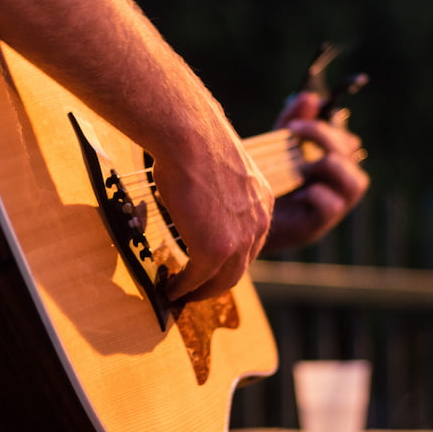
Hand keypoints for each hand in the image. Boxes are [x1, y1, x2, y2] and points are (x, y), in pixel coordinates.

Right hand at [156, 122, 274, 302]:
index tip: (210, 266)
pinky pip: (198, 279)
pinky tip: (170, 290)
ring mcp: (240, 240)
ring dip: (200, 292)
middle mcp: (259, 224)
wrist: (189, 135)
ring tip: (181, 296)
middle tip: (194, 290)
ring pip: (223, 280)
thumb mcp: (218, 168)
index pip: (249, 241)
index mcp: (262, 202)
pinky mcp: (216, 250)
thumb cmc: (194, 140)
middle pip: (240, 267)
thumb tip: (195, 191)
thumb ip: (216, 190)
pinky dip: (183, 288)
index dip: (228, 258)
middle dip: (216, 283)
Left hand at [262, 92, 369, 252]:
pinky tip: (294, 194)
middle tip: (293, 131)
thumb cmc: (262, 181)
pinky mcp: (319, 224)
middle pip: (352, 154)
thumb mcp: (276, 146)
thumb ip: (293, 121)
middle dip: (324, 137)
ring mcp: (334, 205)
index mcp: (332, 163)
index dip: (326, 128)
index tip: (294, 125)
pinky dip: (314, 194)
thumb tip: (310, 97)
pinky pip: (332, 205)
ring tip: (300, 166)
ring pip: (356, 182)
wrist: (239, 219)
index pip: (347, 140)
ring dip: (327, 166)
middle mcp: (339, 184)